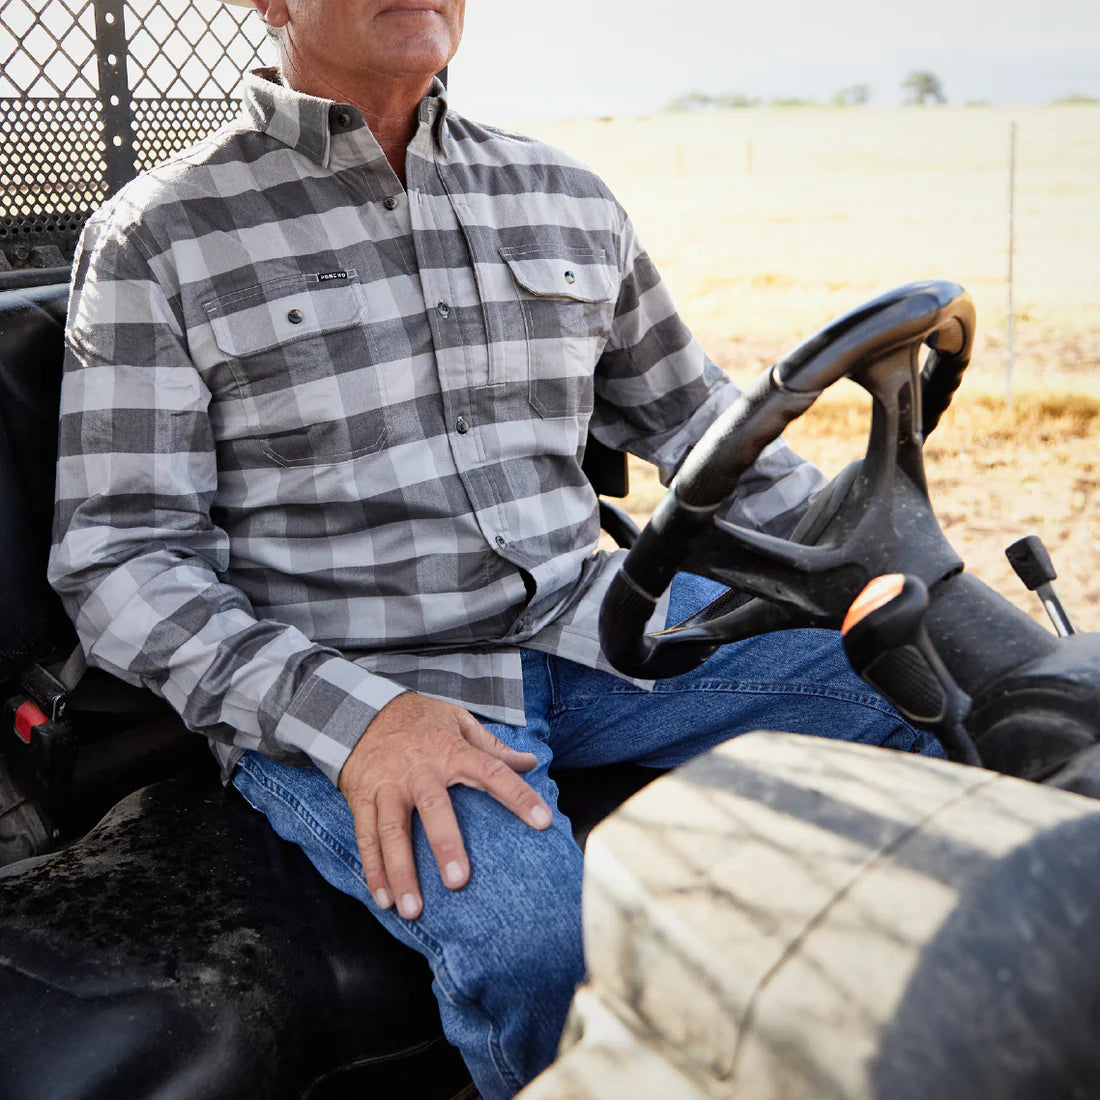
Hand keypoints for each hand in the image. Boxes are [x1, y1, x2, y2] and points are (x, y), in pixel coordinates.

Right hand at [338, 692, 551, 919]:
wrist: (361, 710)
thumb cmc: (420, 720)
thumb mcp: (458, 721)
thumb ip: (493, 747)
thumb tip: (531, 762)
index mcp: (450, 750)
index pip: (492, 771)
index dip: (517, 796)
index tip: (542, 821)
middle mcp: (419, 770)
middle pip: (433, 808)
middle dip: (445, 844)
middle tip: (458, 882)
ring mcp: (388, 785)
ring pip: (392, 831)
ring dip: (401, 871)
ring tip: (413, 909)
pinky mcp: (363, 798)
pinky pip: (367, 837)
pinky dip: (373, 870)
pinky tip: (384, 899)